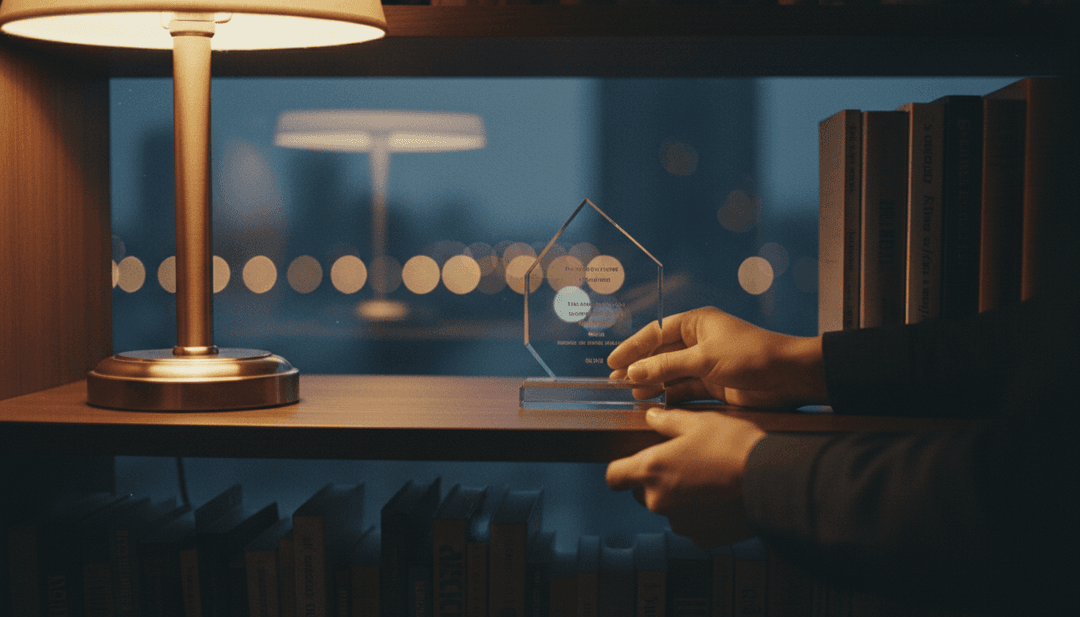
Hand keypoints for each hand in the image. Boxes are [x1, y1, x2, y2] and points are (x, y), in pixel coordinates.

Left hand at [606, 407, 765, 547]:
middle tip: (684, 464)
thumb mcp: (699, 422)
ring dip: (680, 498)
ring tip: (708, 480)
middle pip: (642, 493)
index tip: (630, 465)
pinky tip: (720, 498)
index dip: (620, 470)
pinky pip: (692, 524)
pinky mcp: (701, 538)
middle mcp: (659, 501)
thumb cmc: (734, 448)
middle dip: (657, 480)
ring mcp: (680, 523)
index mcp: (651, 470)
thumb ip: (668, 421)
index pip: (614, 477)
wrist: (771, 482)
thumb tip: (652, 416)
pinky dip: (700, 514)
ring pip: (669, 509)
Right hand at [607, 306, 826, 408]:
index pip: (656, 332)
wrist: (789, 377)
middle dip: (640, 368)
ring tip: (633, 396)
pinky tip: (654, 406)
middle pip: (661, 354)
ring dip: (653, 385)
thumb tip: (632, 372)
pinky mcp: (714, 386)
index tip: (613, 362)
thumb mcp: (704, 359)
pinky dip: (669, 397)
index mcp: (697, 323)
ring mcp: (706, 365)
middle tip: (616, 382)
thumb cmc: (750, 356)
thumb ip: (666, 366)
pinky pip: (684, 390)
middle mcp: (699, 342)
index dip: (633, 347)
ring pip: (671, 374)